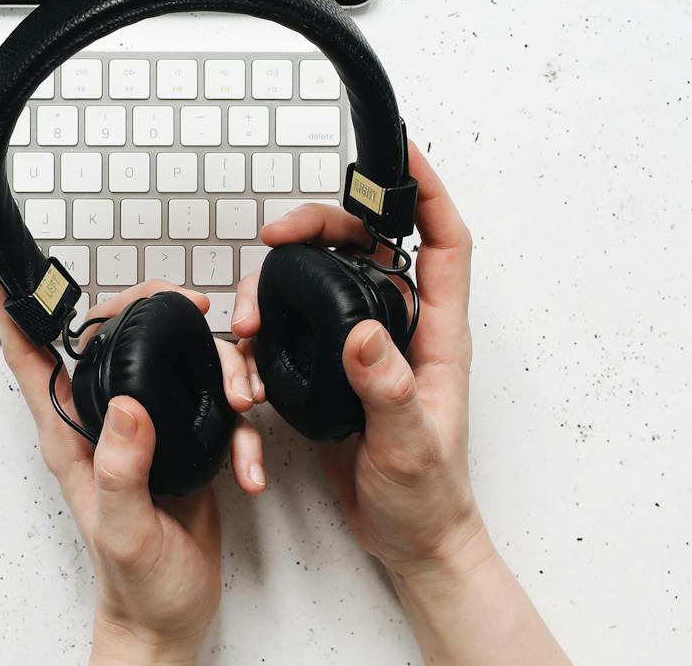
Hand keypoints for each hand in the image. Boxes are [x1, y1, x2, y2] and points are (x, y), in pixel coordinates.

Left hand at [0, 277, 265, 665]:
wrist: (172, 619)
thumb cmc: (136, 586)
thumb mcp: (124, 530)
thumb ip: (121, 469)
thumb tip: (127, 406)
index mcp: (71, 437)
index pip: (30, 359)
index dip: (14, 311)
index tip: (7, 272)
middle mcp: (104, 424)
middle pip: (110, 338)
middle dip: (148, 310)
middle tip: (186, 305)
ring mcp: (144, 431)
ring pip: (171, 362)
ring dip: (215, 366)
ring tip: (239, 400)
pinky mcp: (182, 442)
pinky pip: (213, 407)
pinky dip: (240, 428)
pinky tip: (248, 464)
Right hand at [231, 141, 481, 570]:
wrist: (409, 542)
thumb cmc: (426, 499)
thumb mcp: (410, 448)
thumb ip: (389, 390)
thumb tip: (364, 331)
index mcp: (438, 336)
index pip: (443, 242)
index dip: (426, 190)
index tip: (399, 150)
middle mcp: (403, 330)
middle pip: (364, 248)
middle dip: (319, 226)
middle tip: (275, 235)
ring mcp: (367, 348)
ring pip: (320, 283)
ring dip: (278, 286)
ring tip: (248, 319)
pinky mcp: (334, 371)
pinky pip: (295, 328)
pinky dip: (266, 333)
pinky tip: (249, 363)